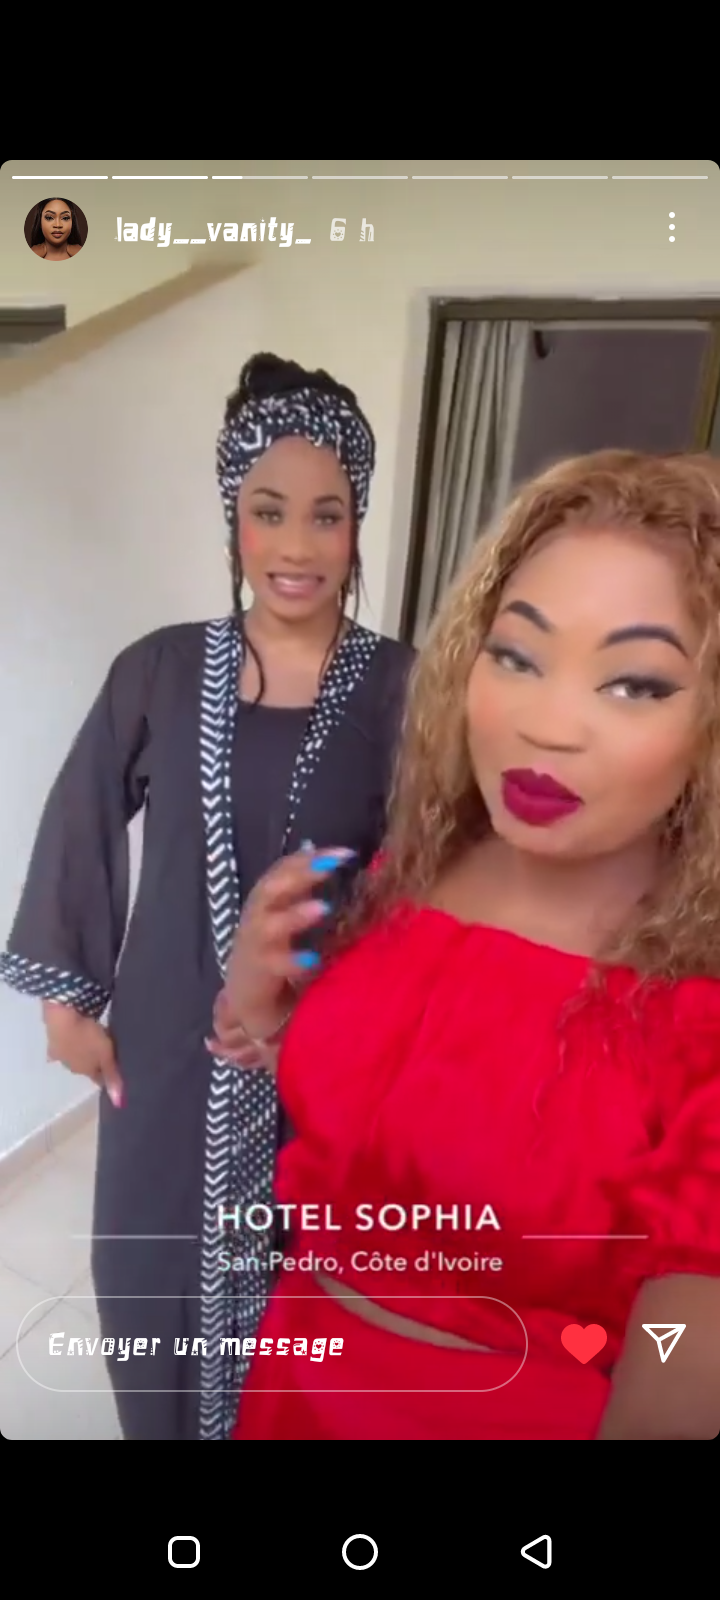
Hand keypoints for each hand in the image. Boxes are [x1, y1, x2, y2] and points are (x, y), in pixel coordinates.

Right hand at [43, 1002, 123, 1107]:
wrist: (61, 1014)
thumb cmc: (88, 1036)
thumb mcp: (105, 1055)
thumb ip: (112, 1076)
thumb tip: (118, 1103)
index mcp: (82, 1070)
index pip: (96, 1078)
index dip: (105, 1075)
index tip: (113, 1070)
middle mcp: (67, 1064)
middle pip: (82, 1066)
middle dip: (90, 1062)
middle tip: (102, 1050)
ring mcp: (56, 1050)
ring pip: (70, 1054)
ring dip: (77, 1050)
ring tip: (87, 1039)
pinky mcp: (50, 1034)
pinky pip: (61, 1040)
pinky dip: (66, 1038)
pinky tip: (70, 1030)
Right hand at [222, 844, 355, 1040]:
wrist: (246, 998)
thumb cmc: (275, 952)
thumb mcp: (289, 917)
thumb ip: (305, 893)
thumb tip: (335, 861)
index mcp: (266, 900)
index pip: (283, 869)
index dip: (309, 858)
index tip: (344, 853)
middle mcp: (256, 917)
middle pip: (271, 888)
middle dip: (300, 874)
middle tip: (331, 867)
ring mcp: (253, 946)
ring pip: (267, 925)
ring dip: (294, 915)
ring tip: (323, 907)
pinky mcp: (256, 975)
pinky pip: (271, 966)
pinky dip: (290, 961)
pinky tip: (313, 959)